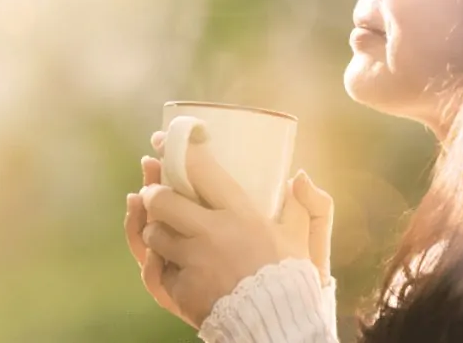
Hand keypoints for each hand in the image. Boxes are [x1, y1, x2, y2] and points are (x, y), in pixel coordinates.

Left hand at [131, 132, 334, 327]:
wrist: (278, 329)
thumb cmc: (291, 280)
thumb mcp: (304, 239)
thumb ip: (310, 205)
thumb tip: (299, 176)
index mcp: (240, 214)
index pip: (200, 170)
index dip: (175, 149)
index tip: (160, 140)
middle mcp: (212, 234)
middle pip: (162, 200)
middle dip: (153, 193)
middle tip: (154, 192)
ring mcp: (193, 263)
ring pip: (154, 234)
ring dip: (153, 230)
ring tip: (162, 229)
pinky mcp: (181, 290)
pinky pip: (156, 269)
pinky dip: (157, 263)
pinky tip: (162, 258)